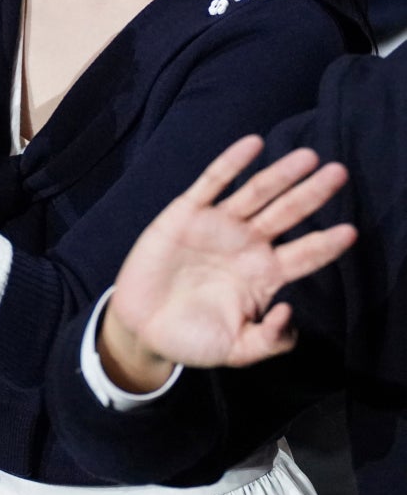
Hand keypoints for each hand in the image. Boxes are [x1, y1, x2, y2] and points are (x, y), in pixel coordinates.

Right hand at [101, 136, 356, 386]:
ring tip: (308, 157)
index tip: (351, 232)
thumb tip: (290, 311)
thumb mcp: (237, 350)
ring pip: (257, 193)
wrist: (143, 328)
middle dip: (313, 194)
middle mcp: (247, 245)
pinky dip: (233, 162)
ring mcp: (219, 225)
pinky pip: (213, 182)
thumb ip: (268, 341)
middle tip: (340, 173)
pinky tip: (253, 144)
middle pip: (288, 213)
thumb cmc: (193, 339)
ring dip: (282, 174)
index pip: (304, 255)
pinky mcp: (188, 212)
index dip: (326, 244)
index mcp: (264, 276)